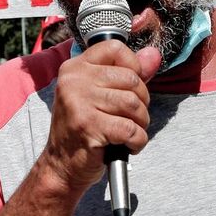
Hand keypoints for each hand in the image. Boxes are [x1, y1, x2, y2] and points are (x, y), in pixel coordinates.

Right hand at [38, 37, 160, 193]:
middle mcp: (74, 81)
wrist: (61, 166)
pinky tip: (128, 145)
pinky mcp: (88, 125)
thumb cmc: (83, 129)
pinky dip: (138, 141)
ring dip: (141, 123)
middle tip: (131, 118)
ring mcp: (79, 102)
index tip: (131, 86)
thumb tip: (154, 55)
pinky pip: (131, 129)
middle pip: (131, 79)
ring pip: (134, 104)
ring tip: (129, 132)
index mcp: (75, 68)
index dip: (133, 66)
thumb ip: (128, 73)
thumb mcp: (101, 95)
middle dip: (142, 102)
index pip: (115, 48)